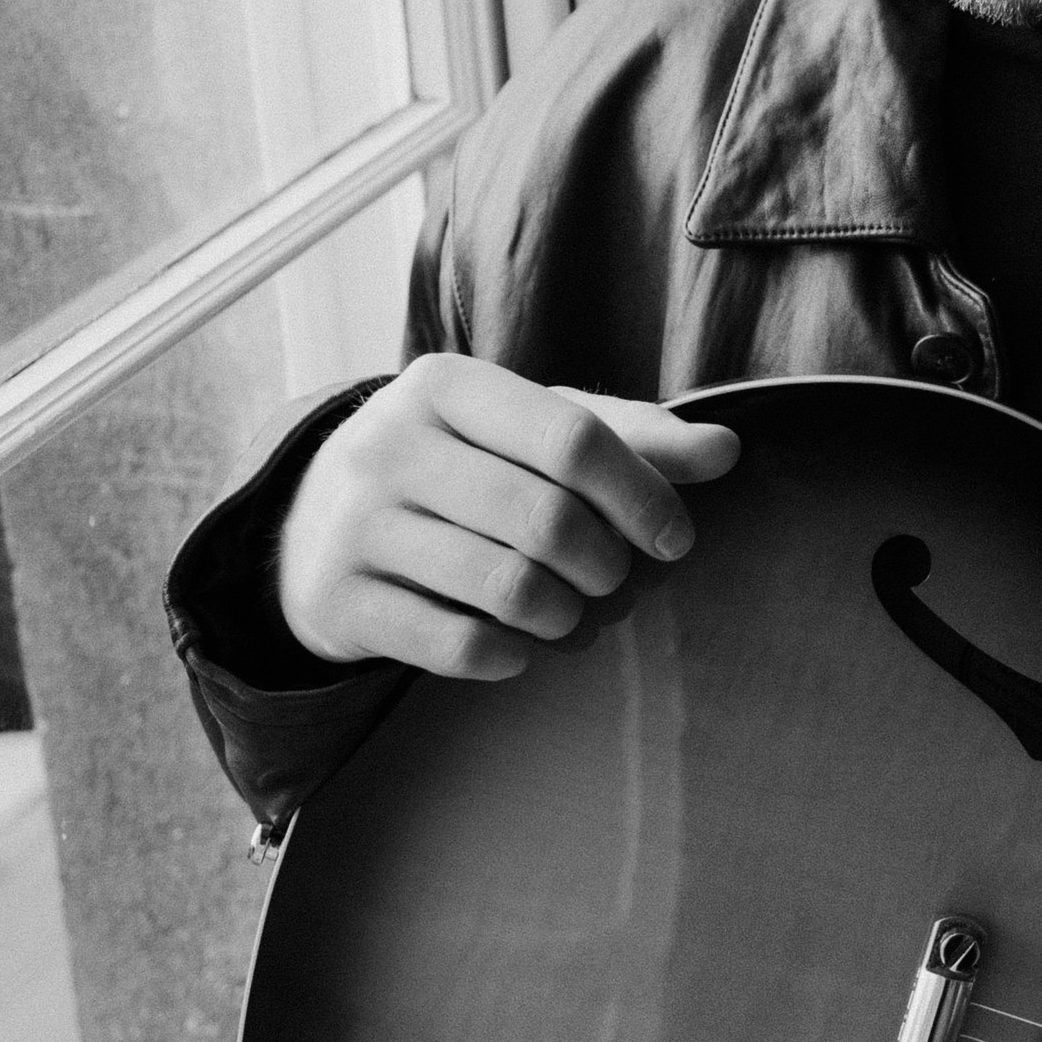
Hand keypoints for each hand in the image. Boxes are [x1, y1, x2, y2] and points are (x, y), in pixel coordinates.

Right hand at [276, 352, 739, 680]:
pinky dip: (508, 656)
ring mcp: (356, 525)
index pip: (572, 437)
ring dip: (564, 616)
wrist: (313, 523)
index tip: (674, 538)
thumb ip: (628, 436)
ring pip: (505, 586)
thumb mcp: (527, 431)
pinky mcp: (340, 600)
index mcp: (445, 384)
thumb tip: (728, 450)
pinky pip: (455, 645)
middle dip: (604, 565)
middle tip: (613, 581)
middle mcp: (390, 444)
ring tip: (571, 615)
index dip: (642, 494)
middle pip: (545, 518)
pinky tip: (519, 647)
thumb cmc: (455, 467)